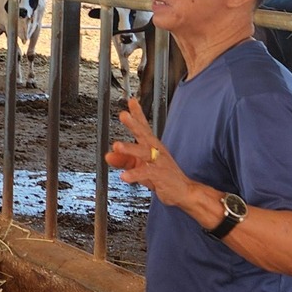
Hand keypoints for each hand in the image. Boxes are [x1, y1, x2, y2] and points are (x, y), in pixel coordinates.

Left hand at [105, 98, 199, 215]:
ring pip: (144, 152)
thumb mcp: (139, 166)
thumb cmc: (161, 175)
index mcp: (151, 145)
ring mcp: (159, 162)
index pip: (144, 126)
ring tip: (117, 146)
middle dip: (134, 124)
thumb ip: (123, 160)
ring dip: (130, 148)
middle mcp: (155, 151)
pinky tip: (124, 176)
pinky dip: (135, 174)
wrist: (183, 191)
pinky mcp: (160, 176)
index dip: (138, 113)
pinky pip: (146, 173)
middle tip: (123, 115)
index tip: (131, 101)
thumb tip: (108, 155)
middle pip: (144, 134)